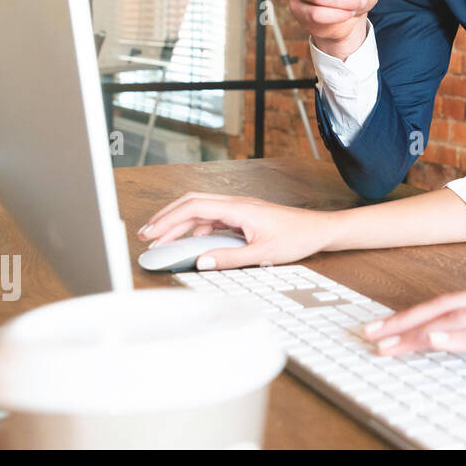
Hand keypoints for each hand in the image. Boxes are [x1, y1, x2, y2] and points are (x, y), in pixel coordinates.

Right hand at [136, 192, 339, 269]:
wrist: (319, 230)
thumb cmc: (297, 238)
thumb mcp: (263, 254)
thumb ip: (230, 258)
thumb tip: (201, 262)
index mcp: (239, 208)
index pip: (194, 208)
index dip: (168, 219)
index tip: (151, 232)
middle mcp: (236, 204)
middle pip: (192, 203)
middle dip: (166, 217)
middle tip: (146, 234)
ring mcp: (239, 209)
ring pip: (201, 210)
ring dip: (180, 223)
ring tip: (162, 241)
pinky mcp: (243, 216)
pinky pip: (213, 218)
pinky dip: (196, 228)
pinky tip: (191, 243)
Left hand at [362, 283, 465, 372]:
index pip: (452, 303)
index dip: (415, 315)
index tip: (385, 328)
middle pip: (446, 307)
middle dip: (404, 322)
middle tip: (370, 336)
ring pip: (461, 318)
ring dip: (421, 331)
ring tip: (389, 343)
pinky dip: (461, 336)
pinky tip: (437, 341)